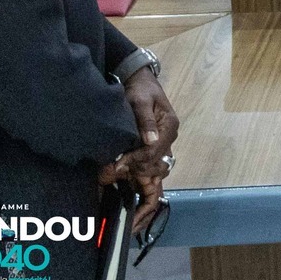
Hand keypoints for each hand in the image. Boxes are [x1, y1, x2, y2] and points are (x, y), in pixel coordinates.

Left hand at [119, 68, 178, 231]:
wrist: (139, 82)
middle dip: (134, 176)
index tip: (117, 166)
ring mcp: (161, 147)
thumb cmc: (140, 89)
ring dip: (138, 184)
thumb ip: (145, 120)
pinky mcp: (151, 150)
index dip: (135, 160)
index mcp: (169, 128)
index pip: (154, 151)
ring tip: (122, 197)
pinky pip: (148, 171)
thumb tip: (149, 140)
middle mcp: (168, 140)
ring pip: (154, 173)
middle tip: (111, 181)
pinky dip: (138, 183)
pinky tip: (126, 195)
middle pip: (154, 166)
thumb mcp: (140, 100)